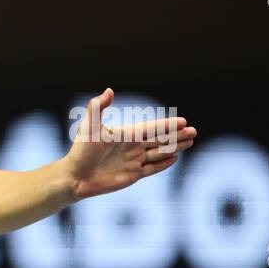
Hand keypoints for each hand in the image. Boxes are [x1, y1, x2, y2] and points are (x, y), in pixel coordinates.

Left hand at [65, 88, 197, 199]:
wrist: (74, 176)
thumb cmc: (80, 150)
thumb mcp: (90, 126)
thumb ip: (98, 108)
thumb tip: (109, 91)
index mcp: (126, 135)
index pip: (152, 128)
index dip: (168, 125)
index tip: (183, 121)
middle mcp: (132, 147)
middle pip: (160, 140)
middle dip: (178, 136)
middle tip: (194, 131)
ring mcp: (133, 161)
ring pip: (159, 153)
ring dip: (175, 147)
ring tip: (190, 142)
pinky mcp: (132, 175)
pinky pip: (152, 168)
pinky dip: (164, 163)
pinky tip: (175, 158)